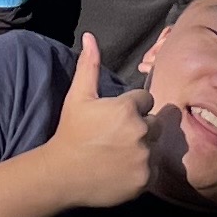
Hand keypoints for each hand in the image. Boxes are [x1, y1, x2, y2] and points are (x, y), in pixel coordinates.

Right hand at [45, 33, 161, 208]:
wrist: (61, 174)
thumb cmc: (70, 132)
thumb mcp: (78, 96)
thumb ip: (89, 66)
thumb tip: (90, 36)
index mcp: (128, 109)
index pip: (146, 100)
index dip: (131, 108)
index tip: (114, 118)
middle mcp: (141, 132)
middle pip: (155, 123)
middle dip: (141, 127)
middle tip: (117, 137)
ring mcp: (144, 158)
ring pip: (155, 147)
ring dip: (143, 148)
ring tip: (118, 153)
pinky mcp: (145, 180)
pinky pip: (153, 170)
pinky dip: (142, 170)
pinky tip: (121, 169)